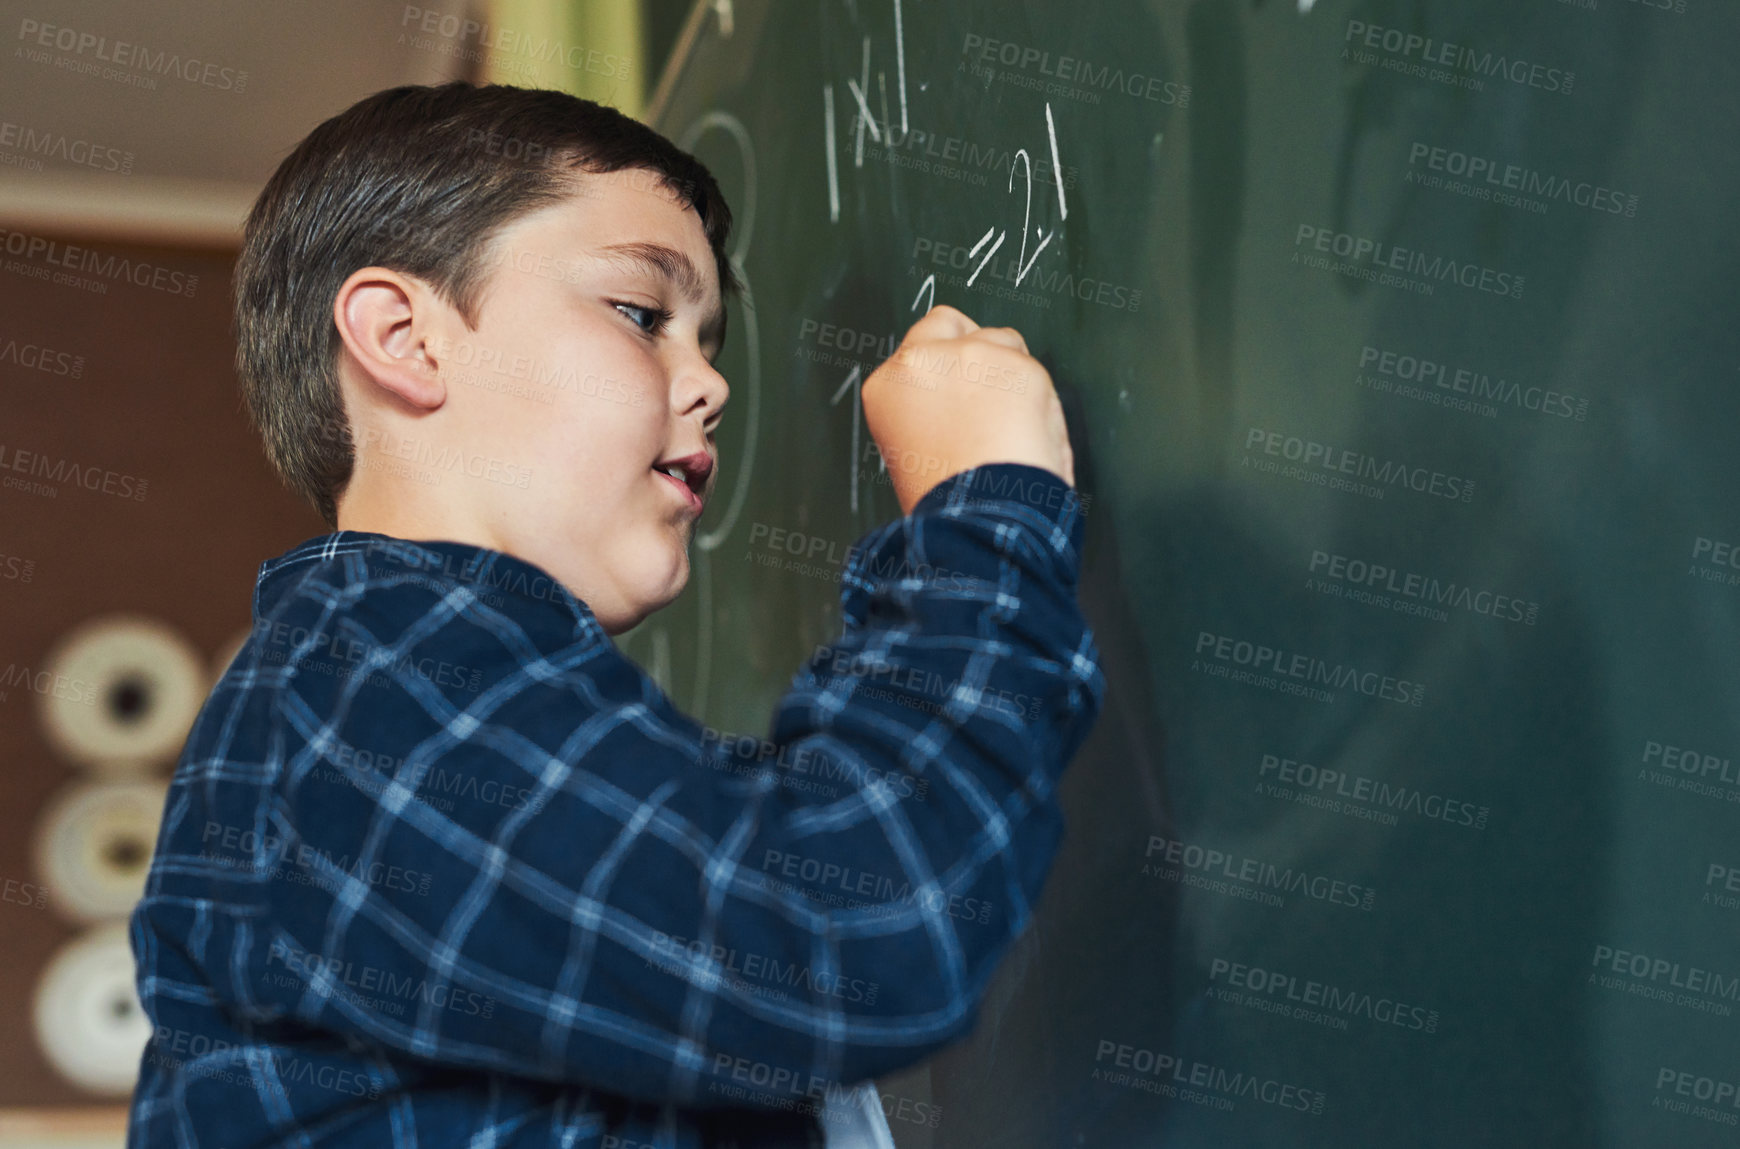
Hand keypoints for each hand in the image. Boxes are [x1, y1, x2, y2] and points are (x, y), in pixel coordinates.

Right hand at [860, 304, 1074, 515]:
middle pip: (952, 322)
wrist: (975, 519)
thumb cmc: (946, 502)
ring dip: (1009, 372)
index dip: (943, 372)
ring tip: (1010, 427)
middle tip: (987, 393)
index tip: (958, 396)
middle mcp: (922, 360)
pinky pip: (1036, 373)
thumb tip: (961, 396)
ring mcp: (971, 357)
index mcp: (887, 386)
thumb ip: (928, 407)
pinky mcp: (1019, 367)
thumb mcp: (911, 447)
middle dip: (971, 346)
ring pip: (1002, 340)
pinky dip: (1040, 402)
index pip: (918, 348)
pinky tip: (1031, 436)